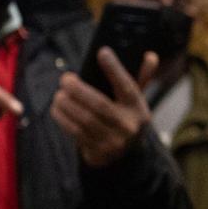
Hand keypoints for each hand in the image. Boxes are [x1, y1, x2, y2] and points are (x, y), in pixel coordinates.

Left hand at [50, 47, 156, 168]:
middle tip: (65, 79)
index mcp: (138, 109)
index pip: (128, 86)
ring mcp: (113, 141)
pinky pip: (76, 132)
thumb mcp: (136, 101)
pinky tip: (57, 108)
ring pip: (85, 119)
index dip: (115, 69)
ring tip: (59, 94)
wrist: (126, 156)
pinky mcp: (98, 151)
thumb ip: (142, 78)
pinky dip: (63, 118)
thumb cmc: (126, 117)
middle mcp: (128, 126)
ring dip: (67, 104)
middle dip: (79, 89)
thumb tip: (150, 55)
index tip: (102, 52)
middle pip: (100, 105)